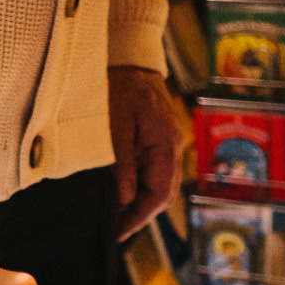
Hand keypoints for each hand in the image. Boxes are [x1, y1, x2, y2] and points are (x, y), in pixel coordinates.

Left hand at [110, 66, 181, 239]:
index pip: (160, 192)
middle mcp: (172, 144)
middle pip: (161, 191)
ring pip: (156, 182)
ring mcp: (165, 140)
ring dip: (137, 201)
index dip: (140, 216)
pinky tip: (118, 192)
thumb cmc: (118, 83)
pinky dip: (135, 184)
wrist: (126, 53)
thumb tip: (124, 199)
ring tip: (113, 215)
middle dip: (139, 214)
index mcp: (166, 141)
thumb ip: (121, 163)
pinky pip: (150, 168)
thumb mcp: (114, 125)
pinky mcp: (154, 136)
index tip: (118, 231)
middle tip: (112, 230)